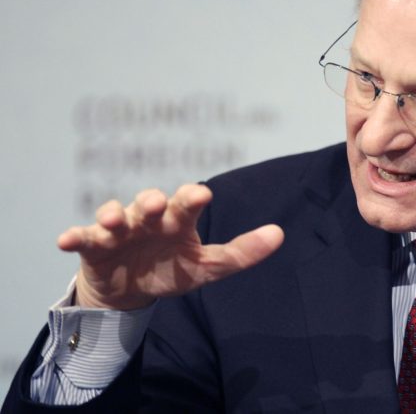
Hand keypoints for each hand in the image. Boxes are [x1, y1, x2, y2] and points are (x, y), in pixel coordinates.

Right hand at [58, 184, 283, 309]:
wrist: (131, 290)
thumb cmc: (172, 270)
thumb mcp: (208, 267)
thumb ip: (242, 252)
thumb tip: (279, 234)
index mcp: (178, 221)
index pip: (187, 203)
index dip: (191, 198)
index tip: (201, 195)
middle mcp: (148, 218)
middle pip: (149, 202)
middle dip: (151, 201)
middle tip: (156, 204)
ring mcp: (119, 230)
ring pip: (114, 213)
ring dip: (113, 214)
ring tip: (115, 221)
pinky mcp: (92, 246)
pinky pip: (81, 237)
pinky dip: (74, 236)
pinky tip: (66, 239)